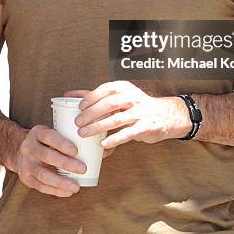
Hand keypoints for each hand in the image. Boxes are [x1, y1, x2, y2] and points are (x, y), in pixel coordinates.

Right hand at [14, 125, 86, 196]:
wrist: (20, 150)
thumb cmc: (46, 142)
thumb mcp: (53, 133)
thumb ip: (72, 138)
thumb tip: (104, 150)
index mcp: (37, 132)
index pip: (49, 137)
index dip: (62, 144)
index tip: (76, 151)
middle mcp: (29, 147)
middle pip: (47, 156)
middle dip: (66, 163)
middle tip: (83, 169)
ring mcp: (25, 164)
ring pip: (43, 174)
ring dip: (61, 182)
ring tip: (76, 186)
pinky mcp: (26, 178)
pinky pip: (41, 186)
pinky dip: (55, 190)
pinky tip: (67, 192)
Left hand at [64, 81, 189, 149]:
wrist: (165, 115)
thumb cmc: (136, 106)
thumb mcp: (119, 97)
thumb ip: (96, 97)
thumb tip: (69, 95)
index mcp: (124, 88)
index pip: (106, 90)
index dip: (91, 97)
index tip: (79, 107)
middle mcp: (133, 97)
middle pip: (109, 104)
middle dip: (91, 114)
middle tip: (78, 122)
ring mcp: (140, 112)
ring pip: (116, 119)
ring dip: (98, 127)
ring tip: (83, 133)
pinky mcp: (145, 127)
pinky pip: (127, 133)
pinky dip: (114, 139)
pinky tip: (103, 145)